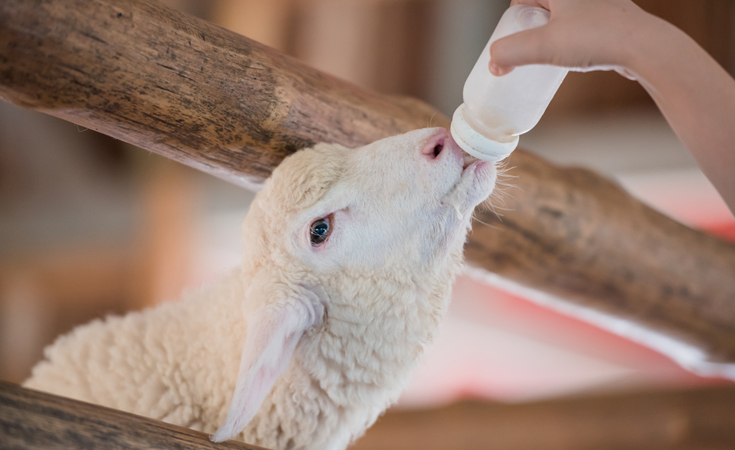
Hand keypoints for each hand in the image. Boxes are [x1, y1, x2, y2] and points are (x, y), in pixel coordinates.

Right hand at [489, 0, 650, 76]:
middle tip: (525, 51)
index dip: (513, 17)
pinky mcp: (612, 20)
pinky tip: (574, 56)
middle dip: (530, 29)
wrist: (645, 47)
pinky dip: (572, 40)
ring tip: (548, 56)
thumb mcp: (544, 46)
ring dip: (552, 35)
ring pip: (563, 18)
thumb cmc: (598, 37)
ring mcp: (598, 5)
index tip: (510, 39)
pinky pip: (581, 27)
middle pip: (542, 7)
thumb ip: (511, 53)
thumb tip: (493, 62)